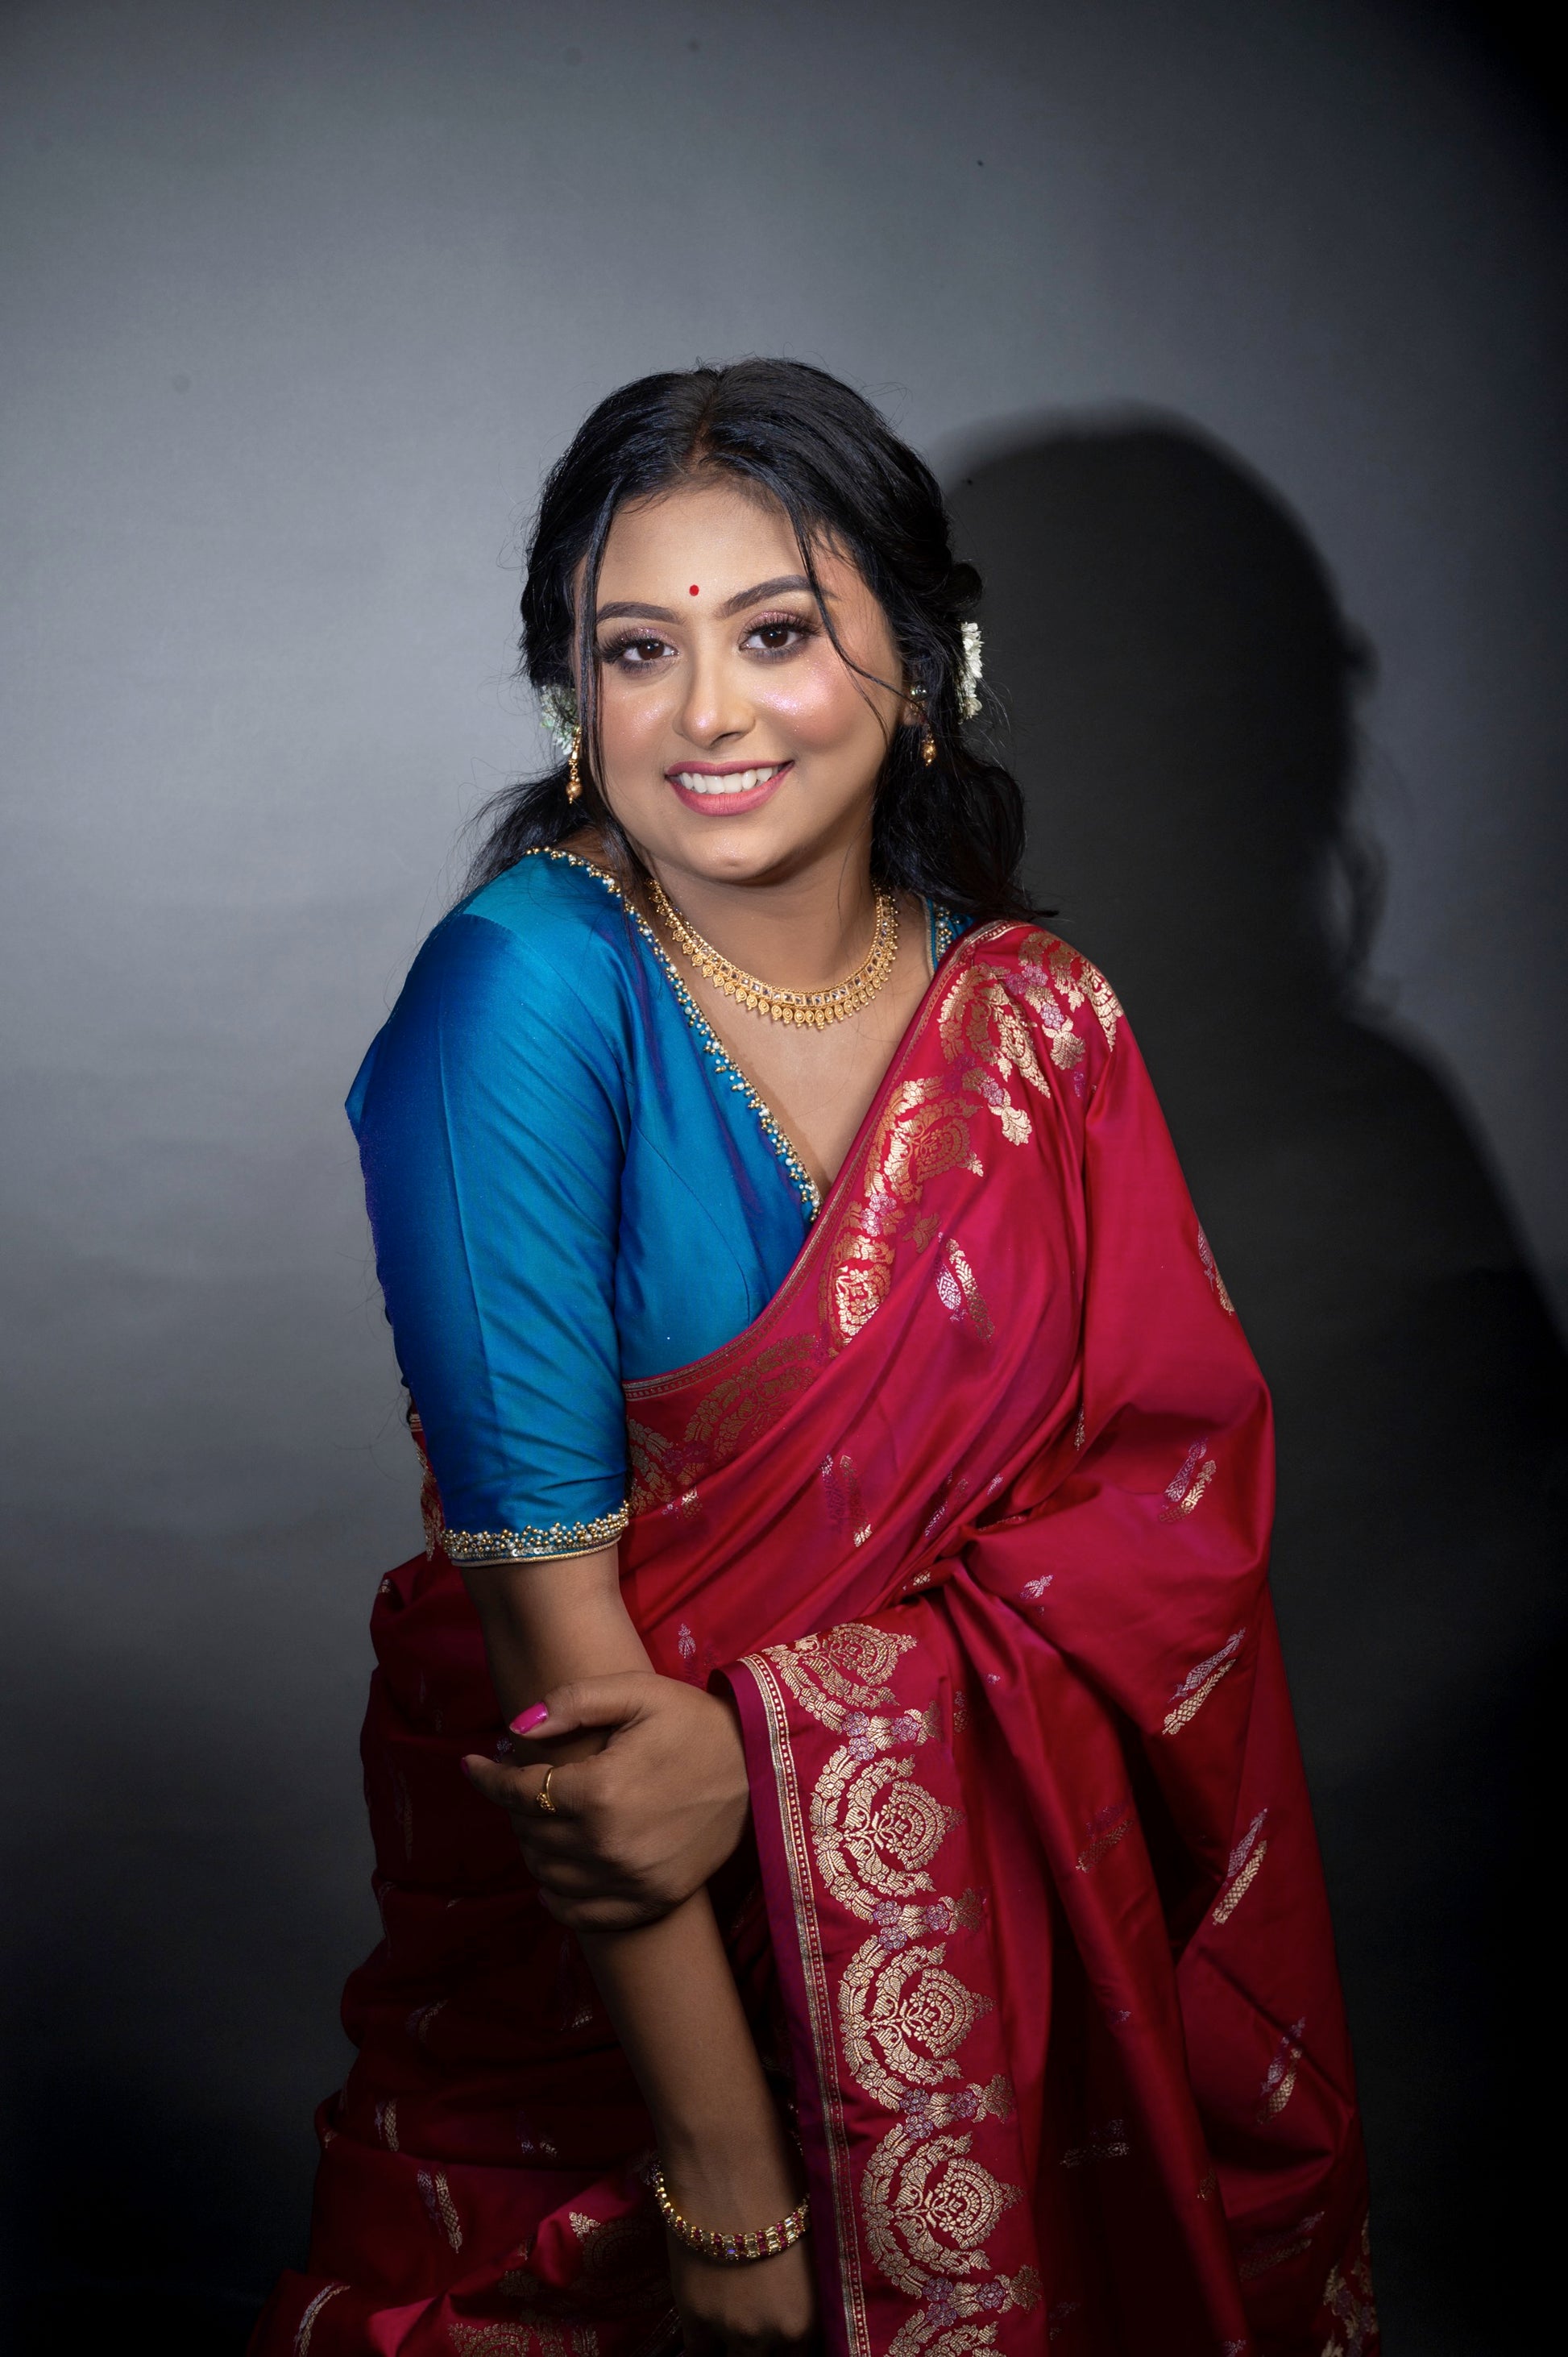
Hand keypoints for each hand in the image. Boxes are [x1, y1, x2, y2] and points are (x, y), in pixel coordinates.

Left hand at [463, 1672, 749, 1929]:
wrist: (761, 1767)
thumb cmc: (695, 1722)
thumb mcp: (637, 1692)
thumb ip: (572, 1703)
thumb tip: (515, 1729)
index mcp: (600, 1790)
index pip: (519, 1792)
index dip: (489, 1778)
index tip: (473, 1764)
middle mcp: (608, 1845)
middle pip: (530, 1833)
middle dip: (516, 1804)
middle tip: (524, 1780)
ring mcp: (630, 1880)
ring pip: (548, 1874)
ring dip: (534, 1845)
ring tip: (543, 1817)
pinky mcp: (651, 1901)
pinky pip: (583, 1915)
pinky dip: (558, 1897)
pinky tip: (555, 1875)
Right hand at [662, 2138, 819, 2355]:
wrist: (728, 2161)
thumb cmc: (782, 2186)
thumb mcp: (809, 2246)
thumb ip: (804, 2288)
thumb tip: (797, 2298)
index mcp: (810, 2316)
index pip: (802, 2356)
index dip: (792, 2343)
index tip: (783, 2333)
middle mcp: (774, 2333)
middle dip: (765, 2347)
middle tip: (757, 2319)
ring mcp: (731, 2328)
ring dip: (735, 2343)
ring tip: (733, 2317)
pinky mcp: (693, 2314)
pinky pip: (699, 2352)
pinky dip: (703, 2345)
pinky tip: (706, 2328)